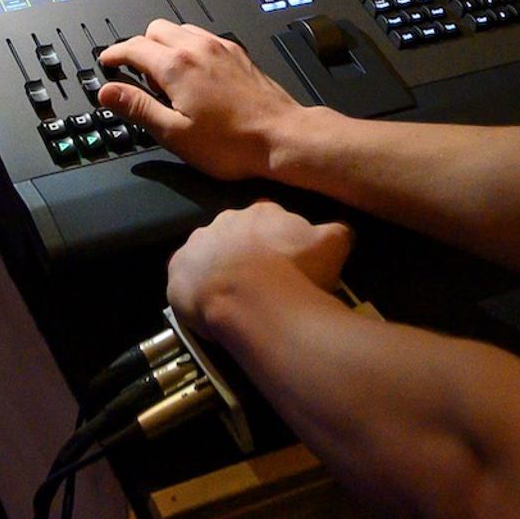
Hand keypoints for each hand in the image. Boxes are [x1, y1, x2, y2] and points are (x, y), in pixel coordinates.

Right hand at [93, 19, 310, 180]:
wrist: (282, 136)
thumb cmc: (232, 142)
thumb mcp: (174, 132)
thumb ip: (138, 107)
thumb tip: (107, 91)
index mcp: (176, 66)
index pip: (133, 47)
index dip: (114, 54)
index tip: (107, 62)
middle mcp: (198, 48)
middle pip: (155, 29)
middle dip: (139, 47)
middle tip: (135, 75)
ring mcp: (220, 48)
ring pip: (180, 29)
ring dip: (164, 45)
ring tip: (165, 77)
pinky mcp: (237, 54)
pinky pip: (203, 37)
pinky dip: (188, 47)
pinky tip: (193, 73)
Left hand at [167, 198, 355, 332]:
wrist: (254, 301)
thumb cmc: (296, 272)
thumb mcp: (333, 246)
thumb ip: (338, 232)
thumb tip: (342, 230)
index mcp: (262, 210)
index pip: (270, 220)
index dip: (278, 243)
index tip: (286, 264)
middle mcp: (225, 219)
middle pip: (236, 235)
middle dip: (246, 254)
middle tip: (261, 283)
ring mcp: (197, 244)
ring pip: (208, 255)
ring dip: (218, 270)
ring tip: (235, 298)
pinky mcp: (177, 271)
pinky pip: (185, 279)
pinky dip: (196, 291)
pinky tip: (211, 307)